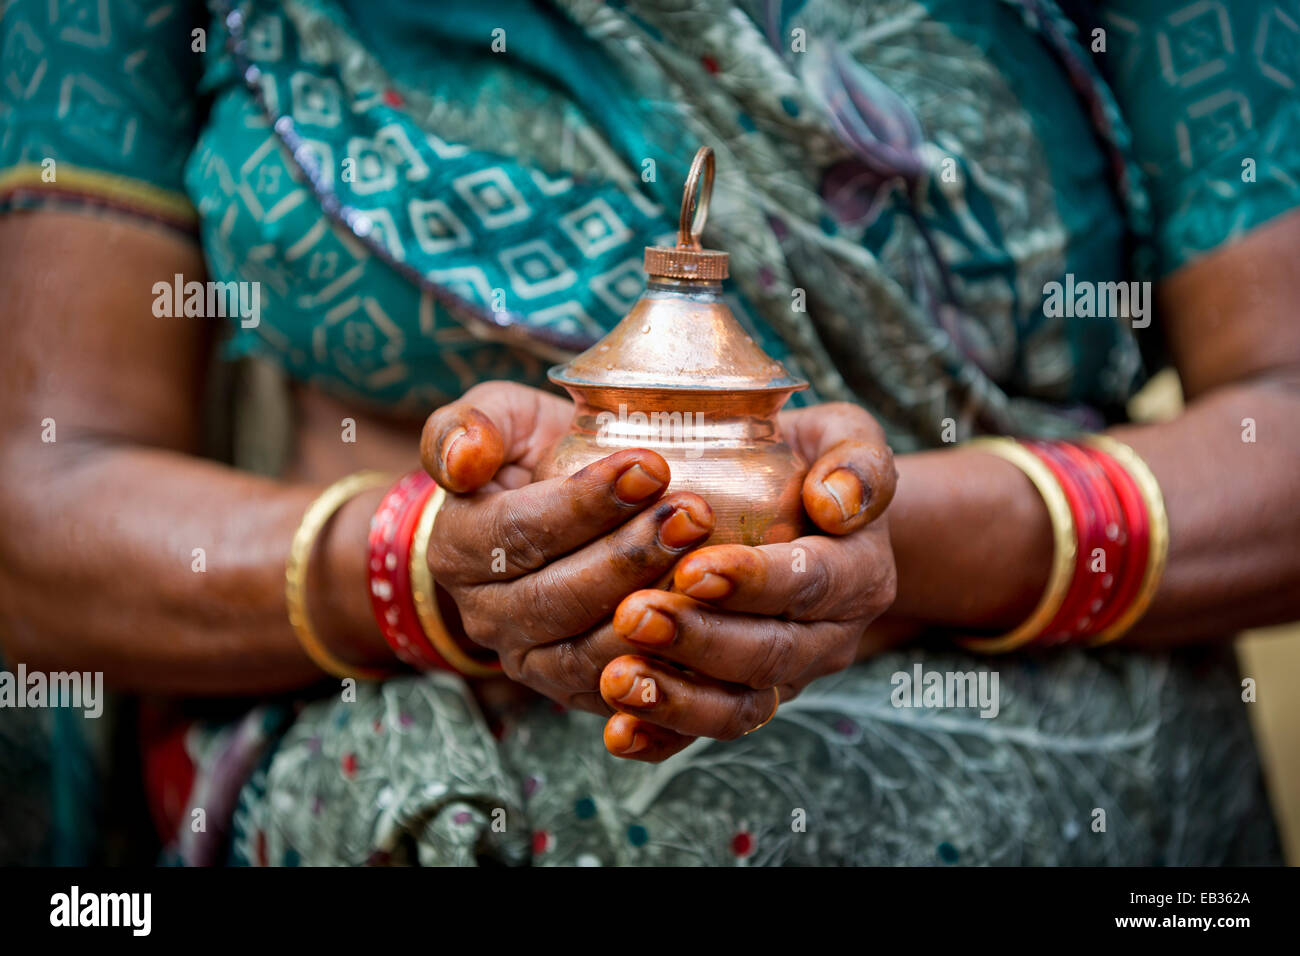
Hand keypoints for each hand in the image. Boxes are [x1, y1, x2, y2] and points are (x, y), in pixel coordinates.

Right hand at [419, 381, 715, 734]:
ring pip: (588, 652)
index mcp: (458, 549)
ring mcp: (529, 662)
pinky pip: (619, 694)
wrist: (556, 513)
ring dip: (654, 609)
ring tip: (710, 560)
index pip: (517, 532)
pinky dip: (664, 664)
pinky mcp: (574, 692)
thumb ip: (467, 426)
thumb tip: (462, 462)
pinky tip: (711, 621)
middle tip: (694, 513)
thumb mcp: (498, 419)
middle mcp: (485, 617)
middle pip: (556, 597)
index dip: (584, 503)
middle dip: (630, 556)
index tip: (651, 465)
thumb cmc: (534, 455)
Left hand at [599, 402, 898, 760]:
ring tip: (615, 678)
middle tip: (632, 615)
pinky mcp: (740, 700)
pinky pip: (704, 733)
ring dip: (676, 698)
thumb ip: (856, 459)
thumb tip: (836, 503)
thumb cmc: (811, 463)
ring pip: (739, 707)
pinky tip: (616, 730)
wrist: (809, 514)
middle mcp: (827, 637)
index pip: (812, 583)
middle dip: (700, 640)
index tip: (694, 569)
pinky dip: (662, 738)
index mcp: (859, 573)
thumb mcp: (845, 438)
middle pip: (770, 654)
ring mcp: (783, 677)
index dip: (755, 581)